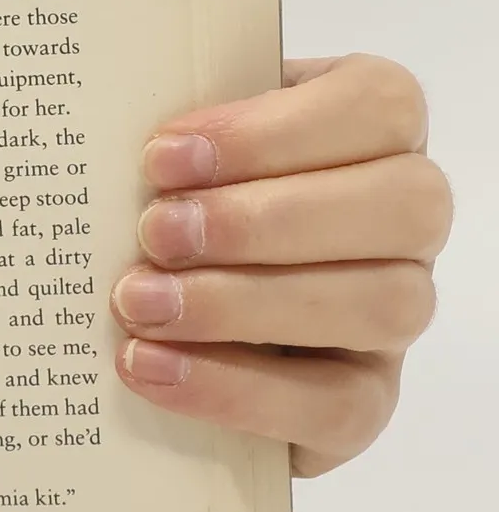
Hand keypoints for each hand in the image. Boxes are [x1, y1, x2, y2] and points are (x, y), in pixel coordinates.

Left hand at [110, 54, 450, 477]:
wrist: (170, 312)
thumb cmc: (178, 199)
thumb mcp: (179, 151)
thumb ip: (172, 131)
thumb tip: (106, 126)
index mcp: (371, 127)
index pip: (378, 105)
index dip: (273, 131)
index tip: (162, 156)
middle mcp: (406, 218)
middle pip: (402, 206)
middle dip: (261, 221)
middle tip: (154, 233)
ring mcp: (397, 312)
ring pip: (382, 304)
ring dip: (245, 304)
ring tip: (139, 303)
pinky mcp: (367, 399)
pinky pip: (337, 406)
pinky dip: (235, 390)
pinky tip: (150, 365)